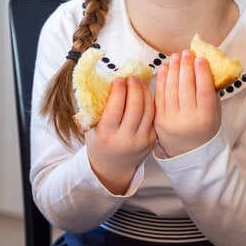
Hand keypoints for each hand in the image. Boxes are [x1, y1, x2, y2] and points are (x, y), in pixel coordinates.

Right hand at [86, 76, 156, 193]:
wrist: (112, 167)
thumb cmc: (100, 141)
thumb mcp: (92, 127)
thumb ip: (98, 108)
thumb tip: (105, 81)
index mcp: (106, 135)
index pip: (115, 108)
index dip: (118, 90)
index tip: (118, 79)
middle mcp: (125, 140)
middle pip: (135, 107)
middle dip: (134, 88)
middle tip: (130, 78)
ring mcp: (141, 141)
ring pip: (148, 110)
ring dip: (144, 92)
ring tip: (138, 82)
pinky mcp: (152, 140)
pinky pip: (153, 116)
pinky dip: (150, 101)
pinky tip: (145, 92)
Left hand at [154, 50, 220, 157]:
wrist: (189, 151)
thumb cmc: (205, 127)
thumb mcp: (215, 111)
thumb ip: (211, 90)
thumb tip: (204, 64)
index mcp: (206, 118)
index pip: (204, 91)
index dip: (202, 73)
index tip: (200, 58)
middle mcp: (188, 120)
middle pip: (186, 88)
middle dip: (186, 67)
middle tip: (187, 53)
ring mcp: (171, 120)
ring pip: (172, 90)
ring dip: (173, 70)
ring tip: (176, 57)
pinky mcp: (158, 120)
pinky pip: (160, 95)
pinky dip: (162, 79)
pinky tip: (165, 68)